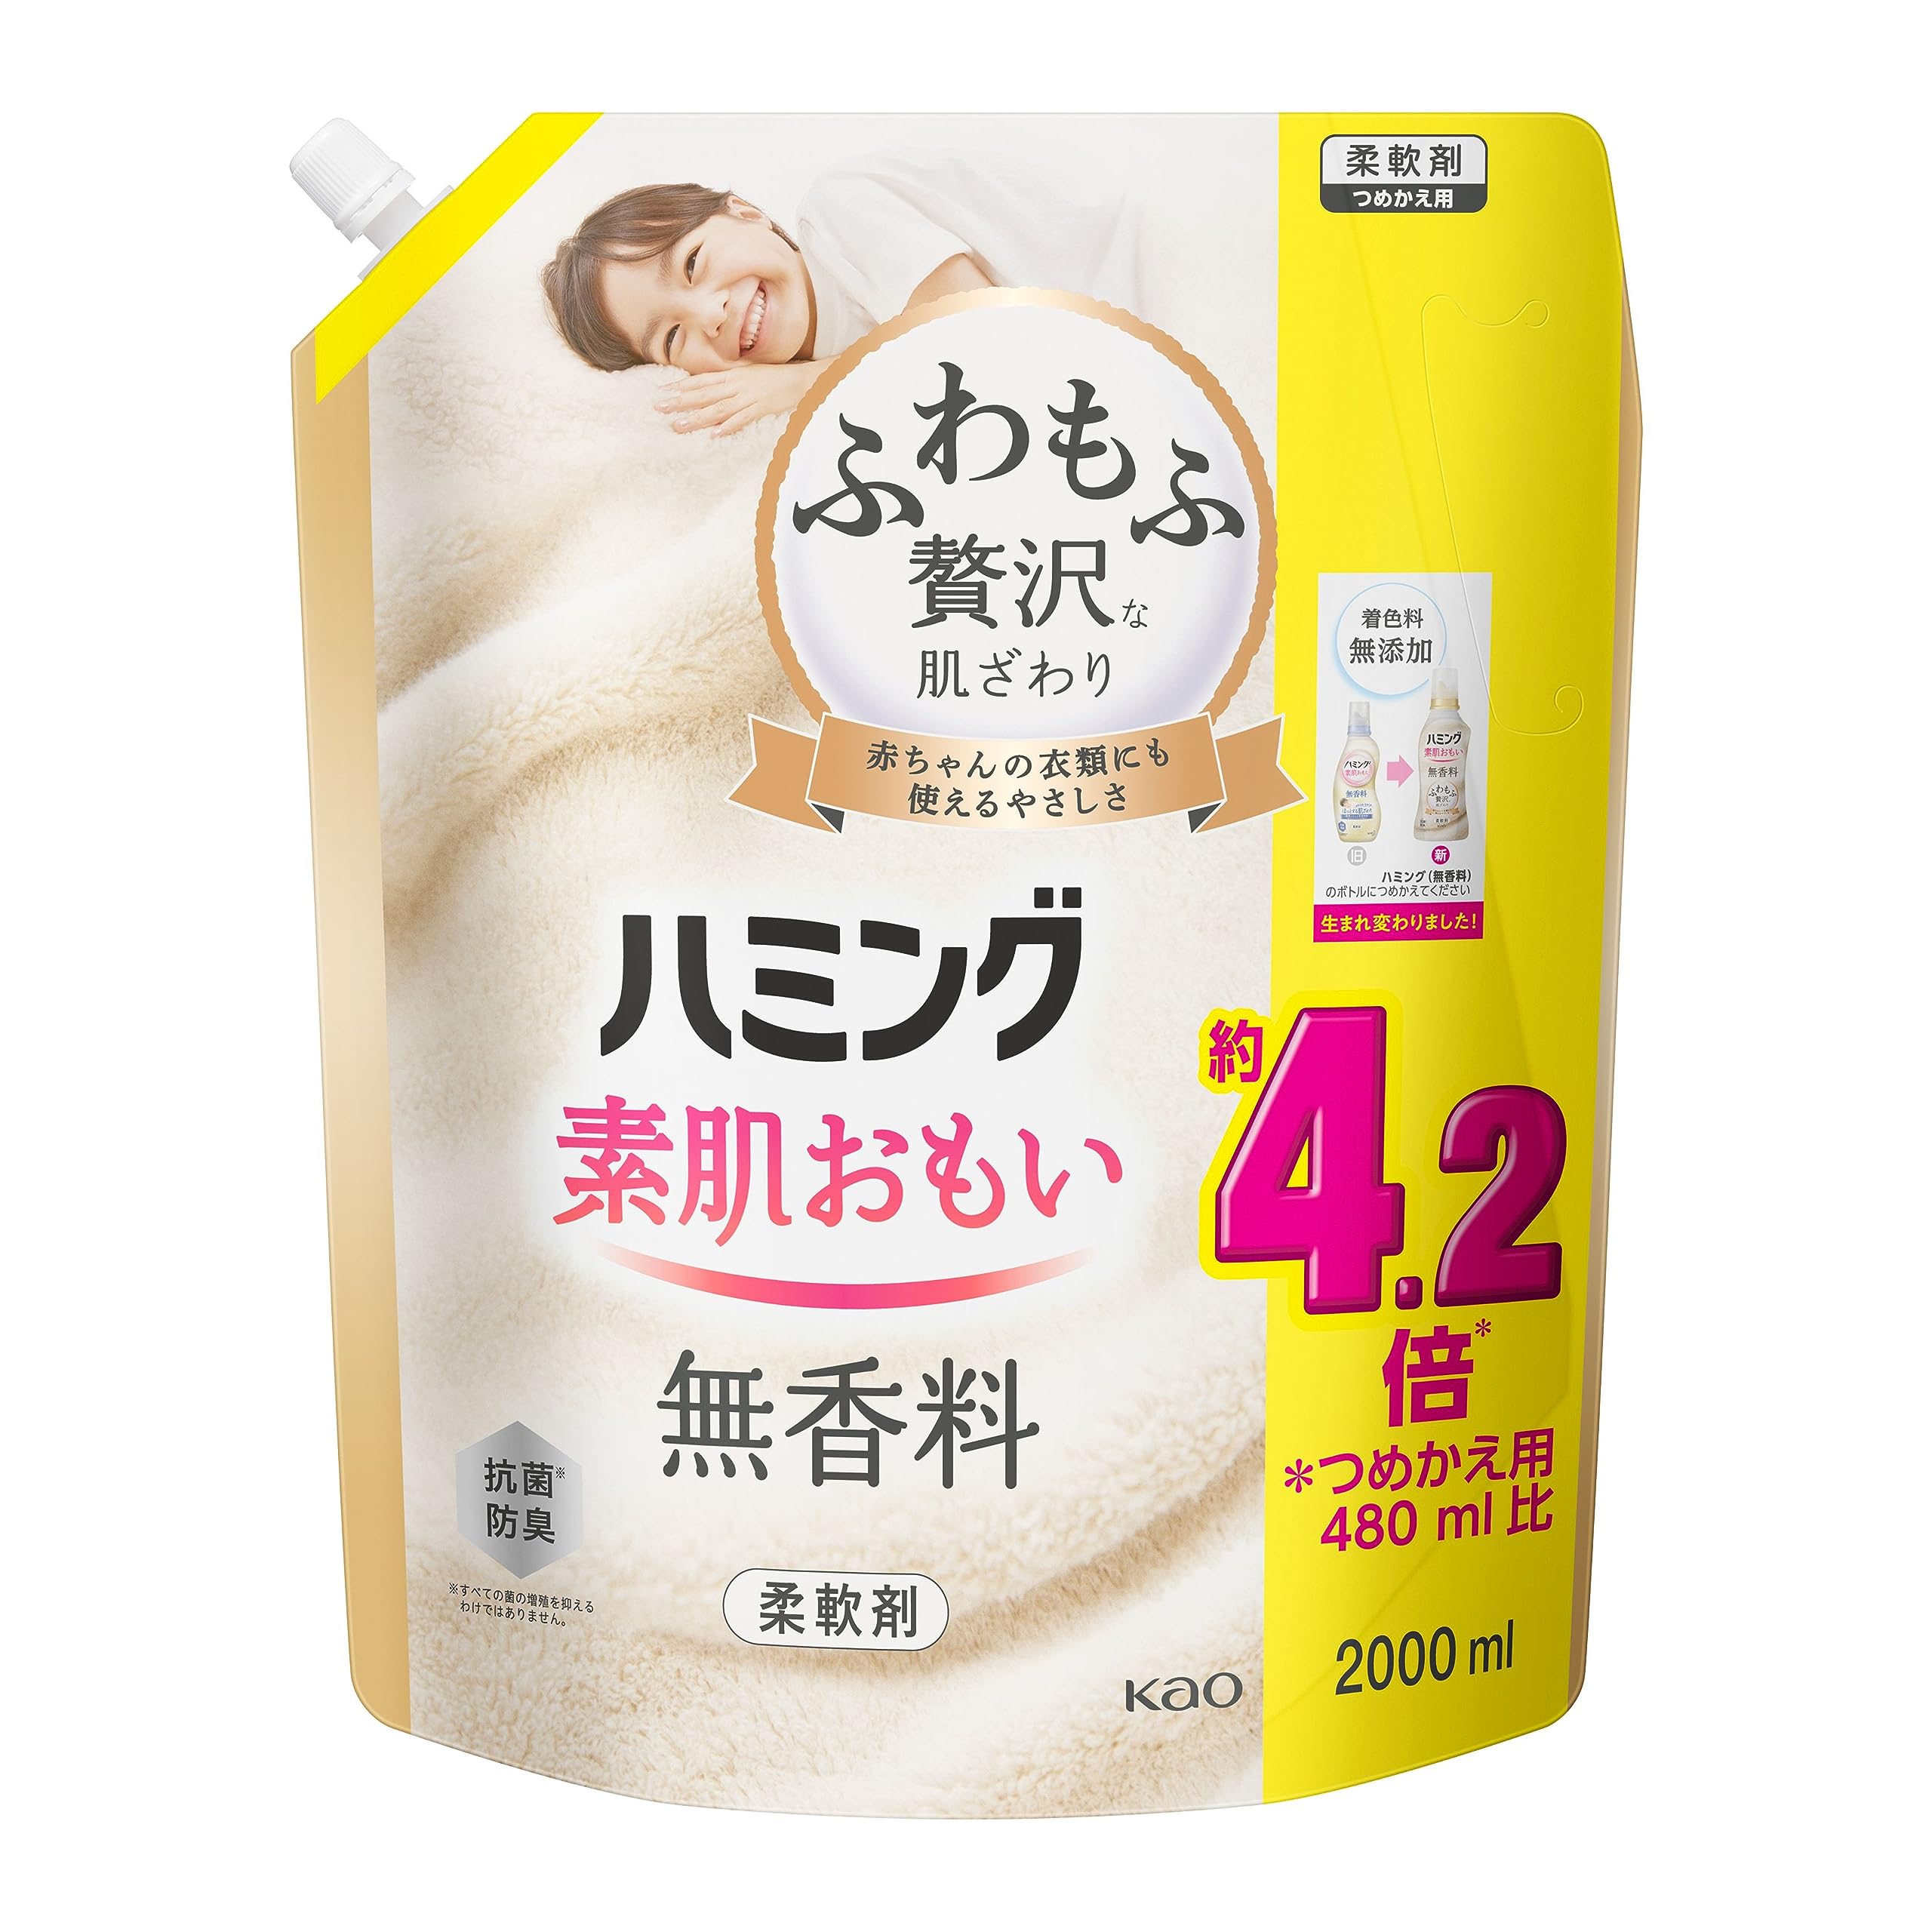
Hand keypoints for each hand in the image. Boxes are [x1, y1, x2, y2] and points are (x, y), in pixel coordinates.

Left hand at [654, 361, 823, 437]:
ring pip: (717, 408)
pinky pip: (742, 419)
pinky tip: (714, 433)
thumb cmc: (774, 378)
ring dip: (697, 417)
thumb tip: (709, 388)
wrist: (800, 380)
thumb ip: (729, 381)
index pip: (701, 381)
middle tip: (659, 408)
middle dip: (680, 401)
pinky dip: (728, 426)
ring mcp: (748, 397)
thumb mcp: (748, 375)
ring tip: (678, 426)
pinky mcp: (760, 409)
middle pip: (703, 394)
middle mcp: (736, 385)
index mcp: (732, 375)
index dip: (681, 386)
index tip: (662, 392)